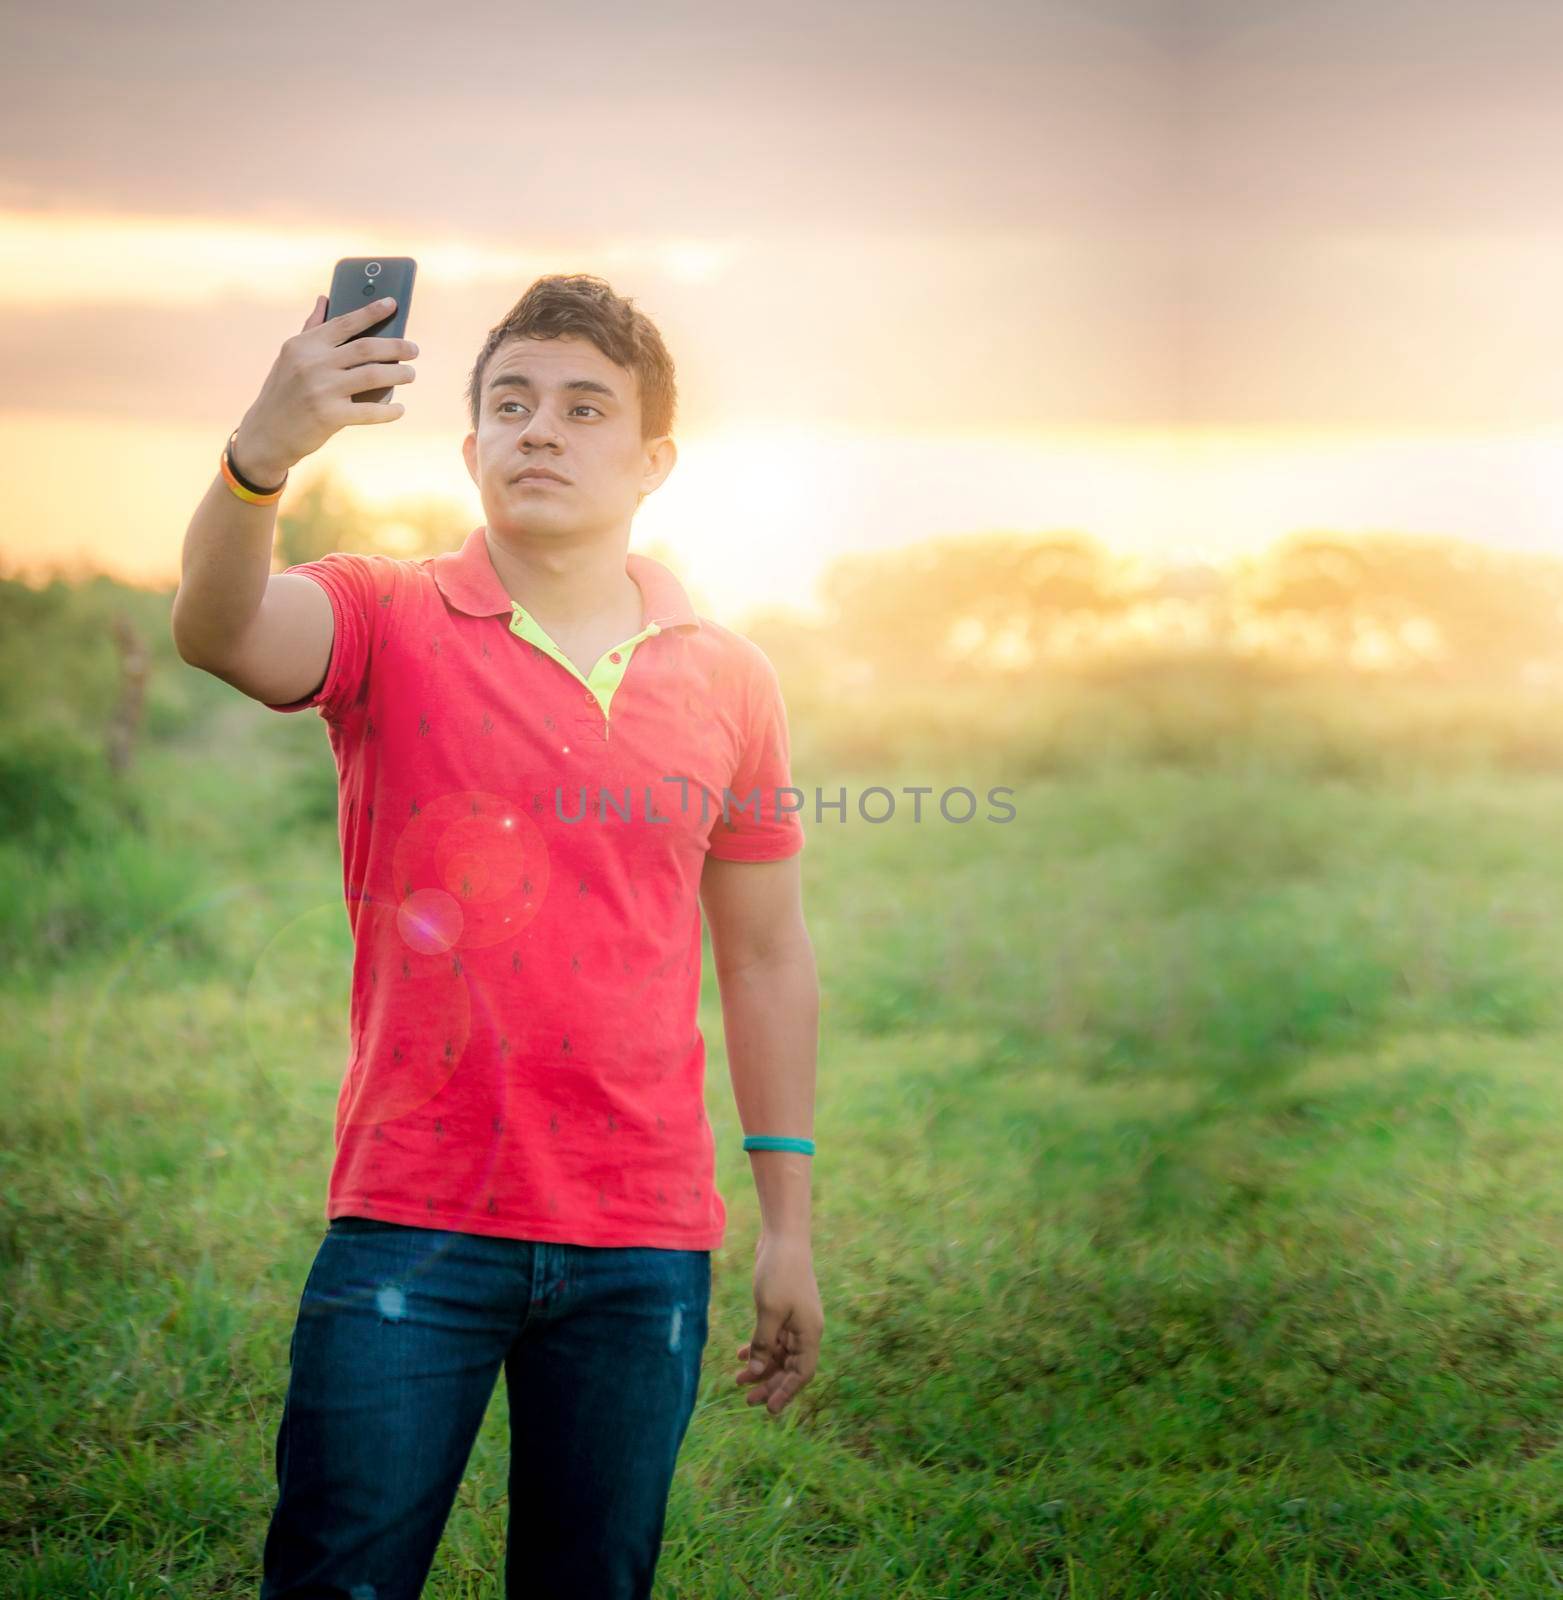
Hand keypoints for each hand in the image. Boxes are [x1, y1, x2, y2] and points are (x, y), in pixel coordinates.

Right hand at [234, 294, 418, 480]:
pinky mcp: (329, 416)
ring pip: (373, 376)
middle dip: (396, 347)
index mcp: (305, 345)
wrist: (267, 433)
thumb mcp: (290, 357)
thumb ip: (311, 329)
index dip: (371, 312)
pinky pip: (369, 411)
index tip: (393, 304)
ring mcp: (321, 389)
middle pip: (366, 348)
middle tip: (414, 349)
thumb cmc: (284, 391)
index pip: (344, 322)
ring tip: (410, 374)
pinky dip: (388, 410)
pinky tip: (399, 408)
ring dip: (399, 374)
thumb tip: (324, 299)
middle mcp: (313, 363)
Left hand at [735, 1232, 822, 1417]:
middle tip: (747, 1400)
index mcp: (809, 1333)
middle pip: (789, 1367)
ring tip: (737, 1379)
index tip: (769, 1410)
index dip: (787, 1393)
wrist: (784, 1238)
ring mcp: (795, 1320)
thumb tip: (755, 1371)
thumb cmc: (780, 1273)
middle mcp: (805, 1330)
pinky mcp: (783, 1310)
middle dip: (769, 1384)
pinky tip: (739, 1353)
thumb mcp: (769, 1311)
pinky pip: (772, 1337)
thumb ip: (762, 1343)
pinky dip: (757, 1346)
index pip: (802, 1373)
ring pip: (778, 1354)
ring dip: (760, 1366)